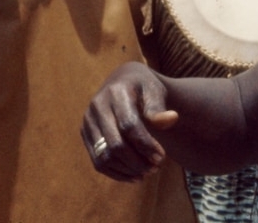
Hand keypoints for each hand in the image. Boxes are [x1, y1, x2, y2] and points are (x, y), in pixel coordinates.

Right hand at [82, 62, 179, 182]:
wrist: (123, 81)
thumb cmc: (143, 88)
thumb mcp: (154, 90)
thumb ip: (159, 107)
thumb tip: (172, 119)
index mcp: (116, 92)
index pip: (129, 125)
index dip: (145, 144)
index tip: (162, 157)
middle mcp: (97, 106)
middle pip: (115, 144)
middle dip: (137, 161)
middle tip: (156, 168)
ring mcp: (88, 121)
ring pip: (104, 157)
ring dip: (127, 170)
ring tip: (147, 173)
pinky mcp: (85, 134)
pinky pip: (97, 161)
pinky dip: (116, 173)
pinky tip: (134, 176)